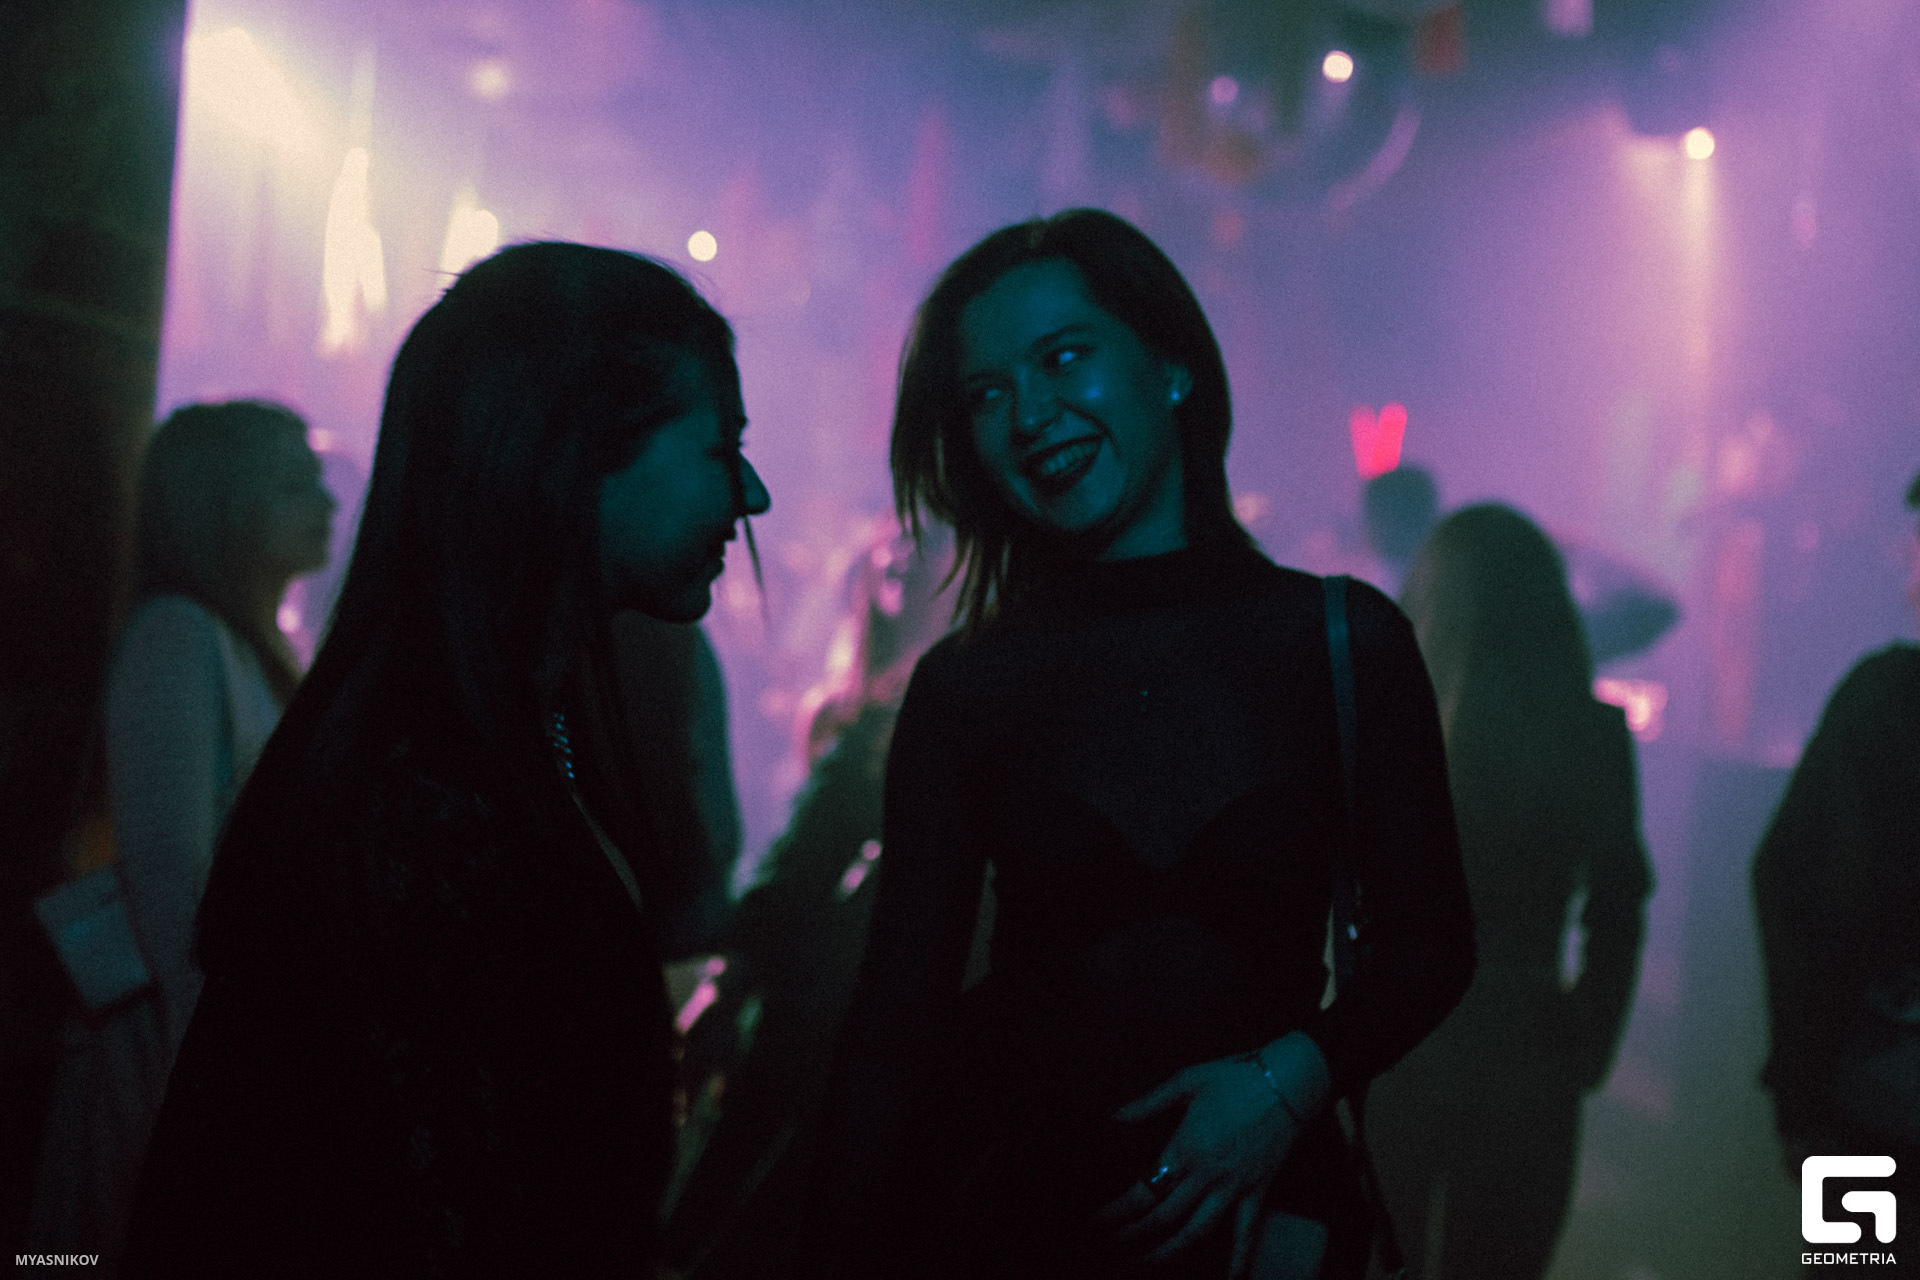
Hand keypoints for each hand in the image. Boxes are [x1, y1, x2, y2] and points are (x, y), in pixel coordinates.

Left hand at [1099, 1033, 1331, 1276]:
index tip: (1100, 1220)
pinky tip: (1231, 1279)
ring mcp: (1233, 1187)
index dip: (1119, 1210)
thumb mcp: (1185, 1081)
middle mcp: (1206, 1174)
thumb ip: (1147, 1103)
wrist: (1287, 1082)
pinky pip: (1247, 1232)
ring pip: (1197, 1231)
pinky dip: (1239, 1258)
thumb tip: (1113, 1116)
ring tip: (1148, 1262)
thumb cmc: (1234, 1077)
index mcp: (1185, 1147)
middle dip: (1136, 1234)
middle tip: (1114, 1243)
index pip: (1144, 1190)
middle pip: (1164, 1216)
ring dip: (1170, 1252)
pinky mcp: (1258, 1192)